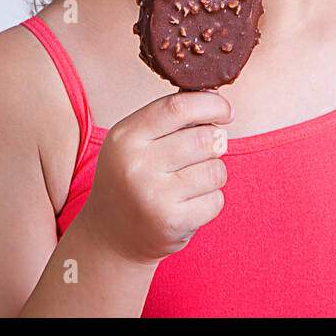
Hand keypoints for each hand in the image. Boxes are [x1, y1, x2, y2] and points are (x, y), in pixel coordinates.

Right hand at [78, 89, 232, 265]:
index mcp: (125, 137)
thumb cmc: (131, 178)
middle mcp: (137, 165)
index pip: (178, 107)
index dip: (211, 104)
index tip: (225, 111)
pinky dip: (210, 200)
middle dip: (216, 142)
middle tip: (206, 151)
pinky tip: (188, 204)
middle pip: (204, 139)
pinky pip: (216, 200)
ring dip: (213, 173)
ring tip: (191, 181)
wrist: (110, 236)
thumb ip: (169, 118)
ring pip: (216, 170)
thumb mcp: (134, 142)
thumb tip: (215, 98)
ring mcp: (154, 196)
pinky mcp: (172, 222)